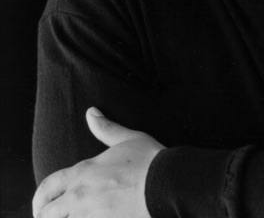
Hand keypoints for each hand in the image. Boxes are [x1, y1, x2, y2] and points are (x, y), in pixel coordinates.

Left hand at [32, 107, 164, 217]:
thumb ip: (106, 128)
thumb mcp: (128, 138)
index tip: (42, 205)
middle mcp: (79, 197)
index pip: (47, 187)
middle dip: (46, 216)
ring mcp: (89, 217)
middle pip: (47, 214)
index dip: (41, 198)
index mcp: (83, 172)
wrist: (167, 183)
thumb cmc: (149, 159)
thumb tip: (91, 112)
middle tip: (52, 217)